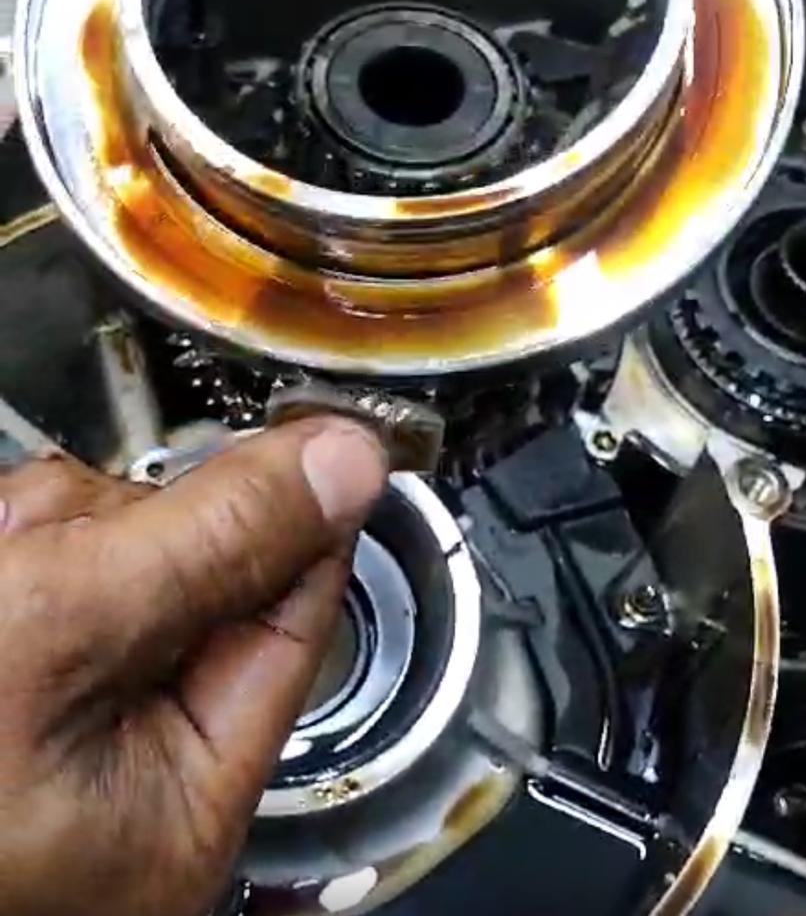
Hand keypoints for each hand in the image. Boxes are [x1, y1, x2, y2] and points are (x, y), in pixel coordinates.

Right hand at [0, 417, 386, 915]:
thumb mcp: (61, 638)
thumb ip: (211, 545)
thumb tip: (344, 464)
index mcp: (178, 801)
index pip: (291, 616)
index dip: (298, 515)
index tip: (312, 432)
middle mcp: (121, 767)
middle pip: (186, 566)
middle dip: (116, 528)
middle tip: (40, 558)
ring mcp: (46, 713)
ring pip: (99, 545)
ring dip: (38, 531)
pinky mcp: (3, 657)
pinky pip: (32, 554)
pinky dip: (4, 539)